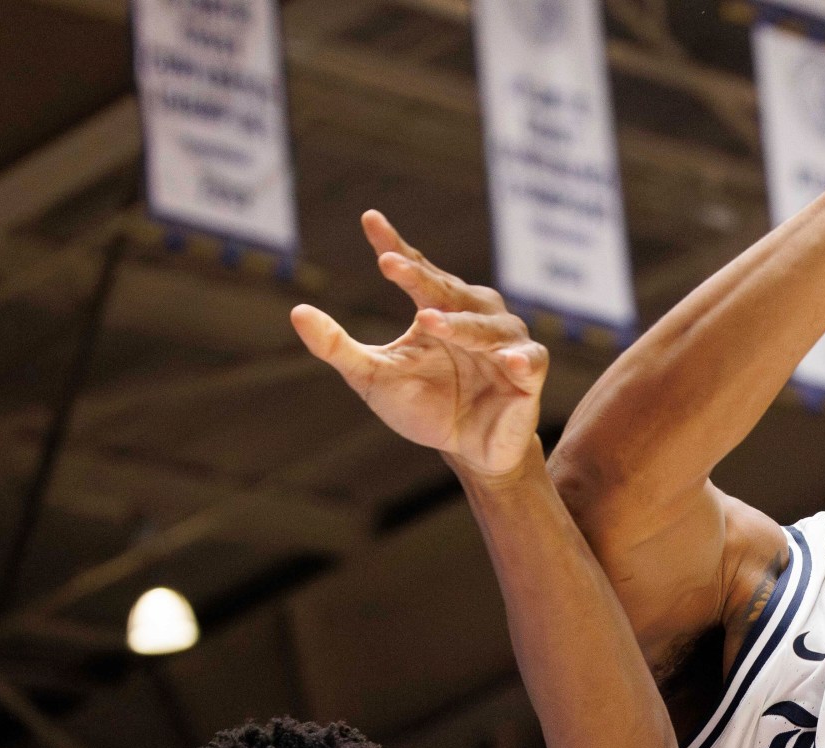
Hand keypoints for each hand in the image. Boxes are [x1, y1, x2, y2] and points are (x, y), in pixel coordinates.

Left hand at [291, 212, 547, 480]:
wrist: (470, 451)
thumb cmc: (425, 407)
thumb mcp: (373, 377)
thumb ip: (338, 347)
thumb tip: (296, 311)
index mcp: (437, 308)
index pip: (415, 269)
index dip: (394, 245)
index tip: (369, 220)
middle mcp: (474, 315)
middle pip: (448, 290)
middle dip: (421, 277)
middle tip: (390, 265)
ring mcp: (504, 343)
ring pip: (485, 324)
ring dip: (459, 323)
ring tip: (428, 321)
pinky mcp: (527, 373)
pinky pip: (528, 359)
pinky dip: (518, 358)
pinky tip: (505, 360)